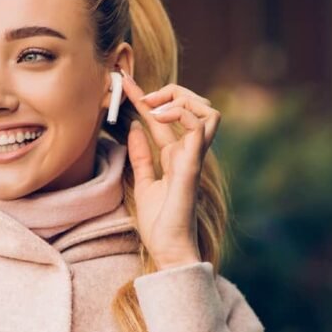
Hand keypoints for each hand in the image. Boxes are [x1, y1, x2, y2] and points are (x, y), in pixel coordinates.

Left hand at [119, 72, 219, 269]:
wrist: (168, 250)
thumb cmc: (159, 223)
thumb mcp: (143, 182)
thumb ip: (140, 155)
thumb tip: (133, 129)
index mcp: (177, 155)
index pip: (165, 117)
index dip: (146, 96)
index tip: (123, 81)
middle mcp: (189, 152)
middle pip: (195, 105)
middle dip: (170, 91)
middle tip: (140, 96)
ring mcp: (194, 157)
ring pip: (207, 110)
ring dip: (180, 99)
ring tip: (151, 105)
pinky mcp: (193, 165)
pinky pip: (198, 126)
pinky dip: (179, 113)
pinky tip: (157, 117)